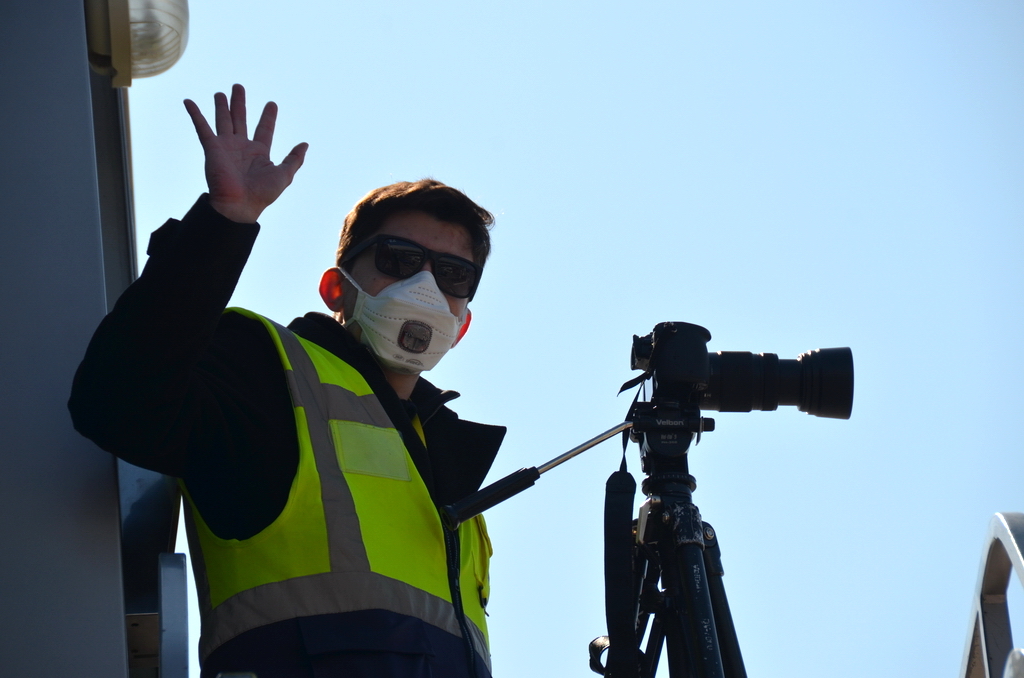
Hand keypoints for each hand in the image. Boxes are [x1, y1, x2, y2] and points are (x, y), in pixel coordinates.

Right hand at [184, 84, 307, 222]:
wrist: (239, 205)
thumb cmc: (262, 194)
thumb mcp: (284, 175)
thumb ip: (294, 159)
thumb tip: (305, 144)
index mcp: (259, 153)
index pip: (264, 129)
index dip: (268, 117)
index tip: (272, 104)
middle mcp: (241, 147)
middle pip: (241, 119)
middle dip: (240, 103)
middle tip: (239, 86)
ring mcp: (226, 146)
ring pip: (223, 120)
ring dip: (222, 105)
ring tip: (221, 92)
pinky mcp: (212, 148)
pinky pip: (202, 127)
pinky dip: (195, 114)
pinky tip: (188, 101)